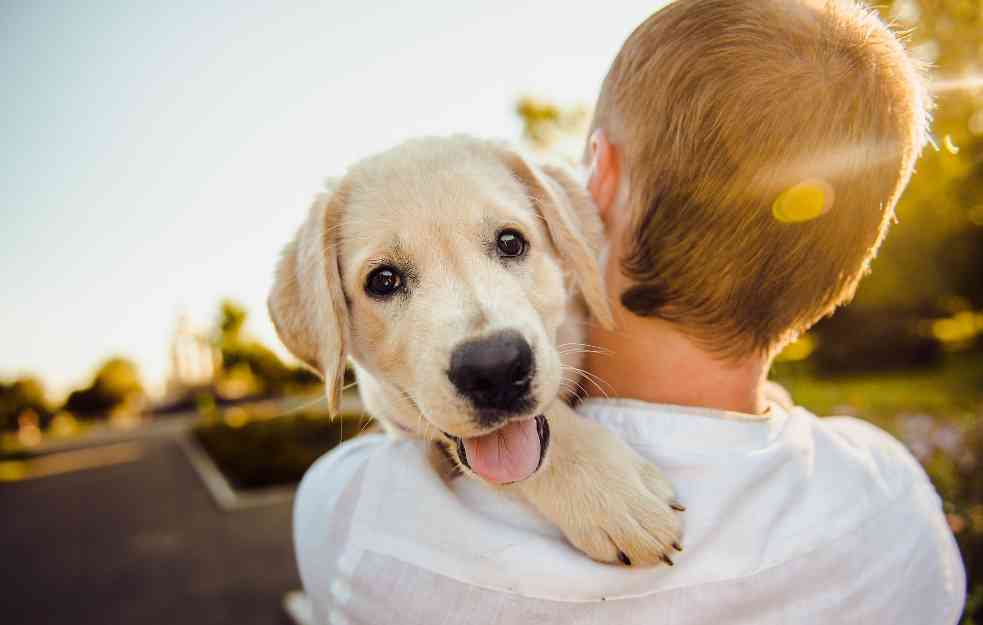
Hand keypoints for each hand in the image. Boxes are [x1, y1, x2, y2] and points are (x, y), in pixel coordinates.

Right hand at [511, 401, 683, 565]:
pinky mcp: (575, 533)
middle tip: (658, 539)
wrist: (542, 447)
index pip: (665, 525)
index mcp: (631, 489)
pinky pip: (602, 555)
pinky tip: (615, 544)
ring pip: (628, 557)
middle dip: (660, 546)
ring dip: (639, 554)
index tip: (669, 523)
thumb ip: (653, 481)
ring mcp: (594, 526)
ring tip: (638, 543)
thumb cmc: (587, 443)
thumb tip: (674, 506)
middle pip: (650, 547)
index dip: (673, 529)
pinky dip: (614, 553)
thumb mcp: (628, 455)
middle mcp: (614, 513)